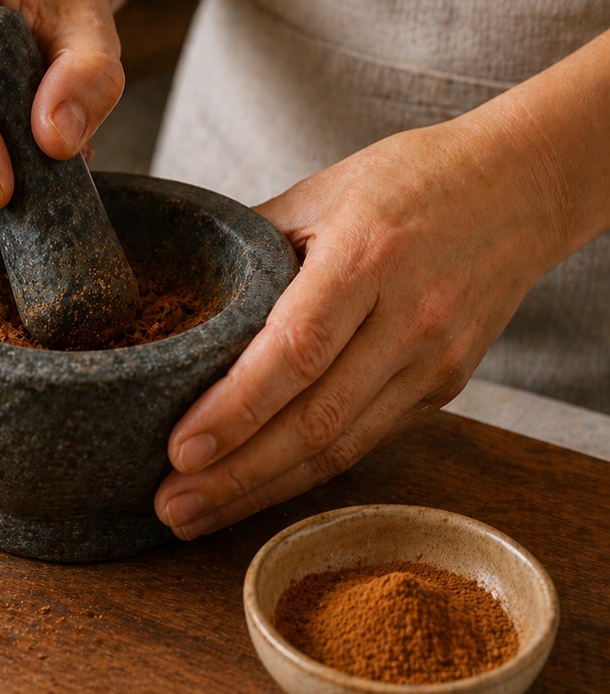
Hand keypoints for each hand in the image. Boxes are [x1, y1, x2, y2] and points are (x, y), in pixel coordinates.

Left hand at [154, 118, 563, 538]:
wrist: (521, 187)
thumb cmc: (409, 180)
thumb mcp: (320, 191)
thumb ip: (251, 243)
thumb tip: (180, 294)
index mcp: (367, 256)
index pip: (296, 350)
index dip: (237, 409)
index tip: (180, 451)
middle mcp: (409, 318)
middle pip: (317, 420)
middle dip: (236, 475)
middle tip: (171, 506)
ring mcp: (435, 361)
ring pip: (343, 447)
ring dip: (266, 491)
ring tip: (199, 513)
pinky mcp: (445, 387)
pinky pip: (368, 439)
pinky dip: (308, 471)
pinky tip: (259, 487)